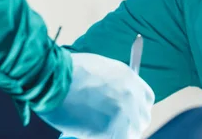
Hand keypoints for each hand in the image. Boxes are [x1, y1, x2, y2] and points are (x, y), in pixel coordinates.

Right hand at [38, 52, 154, 138]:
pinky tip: (88, 133)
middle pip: (141, 120)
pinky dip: (102, 138)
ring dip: (116, 134)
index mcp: (130, 78)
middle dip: (129, 126)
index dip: (137, 109)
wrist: (54, 77)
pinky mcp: (111, 130)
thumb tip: (114, 102)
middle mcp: (132, 95)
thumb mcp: (102, 70)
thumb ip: (114, 85)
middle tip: (112, 128)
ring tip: (96, 130)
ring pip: (130, 134)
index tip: (128, 115)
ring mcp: (124, 113)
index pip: (147, 100)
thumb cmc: (69, 72)